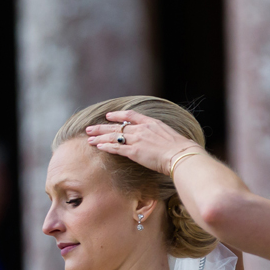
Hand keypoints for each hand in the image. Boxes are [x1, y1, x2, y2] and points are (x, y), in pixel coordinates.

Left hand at [85, 109, 203, 175]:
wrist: (180, 155)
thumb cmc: (179, 148)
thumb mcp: (168, 134)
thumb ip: (158, 134)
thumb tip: (156, 138)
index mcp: (150, 123)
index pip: (130, 115)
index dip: (117, 115)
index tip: (108, 116)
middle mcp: (141, 129)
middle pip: (116, 127)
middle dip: (101, 128)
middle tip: (90, 129)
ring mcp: (136, 140)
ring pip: (113, 137)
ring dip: (100, 137)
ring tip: (89, 138)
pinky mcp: (134, 152)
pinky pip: (116, 148)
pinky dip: (106, 147)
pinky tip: (98, 146)